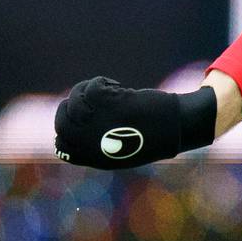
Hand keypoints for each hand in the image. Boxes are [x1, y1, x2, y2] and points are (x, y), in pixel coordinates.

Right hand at [54, 78, 218, 168]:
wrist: (180, 126)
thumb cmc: (155, 137)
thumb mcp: (124, 151)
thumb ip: (101, 144)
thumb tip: (82, 128)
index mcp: (95, 158)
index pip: (62, 147)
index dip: (64, 131)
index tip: (76, 120)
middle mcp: (92, 143)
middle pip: (61, 122)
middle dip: (68, 108)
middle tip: (86, 100)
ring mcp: (100, 123)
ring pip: (72, 102)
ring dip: (83, 92)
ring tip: (105, 91)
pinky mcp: (111, 104)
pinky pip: (91, 88)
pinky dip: (99, 82)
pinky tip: (116, 86)